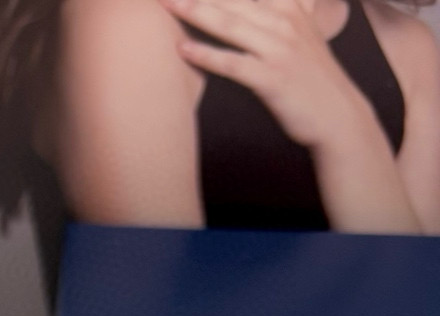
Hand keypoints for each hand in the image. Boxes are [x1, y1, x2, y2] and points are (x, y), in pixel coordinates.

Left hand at [163, 0, 377, 149]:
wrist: (338, 115)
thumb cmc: (313, 77)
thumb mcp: (307, 32)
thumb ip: (296, 6)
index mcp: (290, 8)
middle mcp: (285, 22)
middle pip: (235, 1)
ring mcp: (279, 49)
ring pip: (232, 25)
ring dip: (198, 13)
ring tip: (168, 4)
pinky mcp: (273, 77)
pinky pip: (234, 64)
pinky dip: (207, 55)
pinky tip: (183, 49)